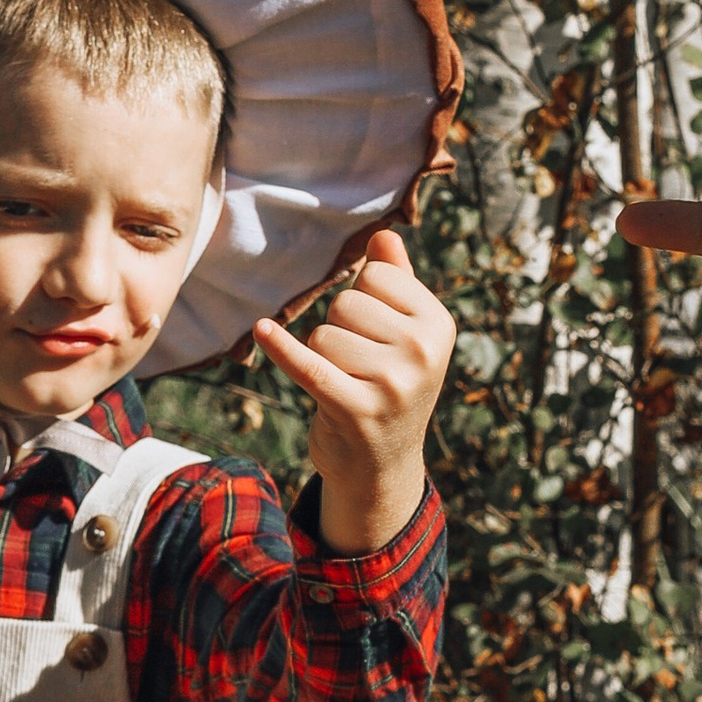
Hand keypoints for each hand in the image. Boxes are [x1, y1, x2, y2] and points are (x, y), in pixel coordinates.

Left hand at [256, 225, 454, 553]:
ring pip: (323, 336)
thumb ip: (397, 282)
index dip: (364, 300)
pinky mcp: (356, 411)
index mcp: (439, 326)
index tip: (378, 336)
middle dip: (341, 330)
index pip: (375, 276)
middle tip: (359, 369)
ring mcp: (392, 385)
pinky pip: (307, 365)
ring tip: (347, 386)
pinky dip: (280, 348)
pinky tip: (262, 331)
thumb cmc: (388, 387)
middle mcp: (423, 354)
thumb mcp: (404, 336)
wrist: (380, 467)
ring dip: (323, 359)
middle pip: (346, 304)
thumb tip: (383, 234)